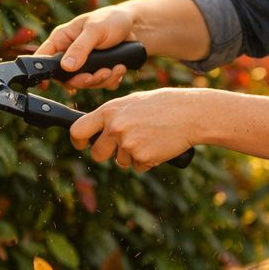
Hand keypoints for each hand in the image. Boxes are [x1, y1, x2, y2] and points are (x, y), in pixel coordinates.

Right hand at [35, 6, 135, 90]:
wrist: (133, 25)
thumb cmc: (110, 19)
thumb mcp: (95, 30)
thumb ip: (80, 48)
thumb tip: (66, 67)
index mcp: (62, 39)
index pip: (43, 57)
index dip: (43, 72)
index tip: (47, 85)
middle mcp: (69, 53)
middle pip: (66, 78)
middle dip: (85, 79)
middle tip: (102, 73)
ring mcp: (83, 64)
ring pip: (85, 83)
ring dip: (102, 79)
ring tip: (116, 68)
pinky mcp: (97, 71)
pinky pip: (100, 84)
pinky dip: (111, 80)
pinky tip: (120, 68)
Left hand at [69, 89, 196, 171]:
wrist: (190, 114)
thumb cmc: (163, 105)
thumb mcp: (133, 102)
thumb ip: (113, 115)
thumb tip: (97, 129)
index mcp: (109, 111)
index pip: (78, 130)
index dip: (78, 141)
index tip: (82, 144)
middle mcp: (115, 128)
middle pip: (97, 153)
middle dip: (107, 154)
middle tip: (123, 145)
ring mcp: (128, 144)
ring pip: (121, 161)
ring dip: (132, 155)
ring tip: (150, 137)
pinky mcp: (142, 158)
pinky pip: (138, 166)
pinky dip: (147, 160)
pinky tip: (158, 145)